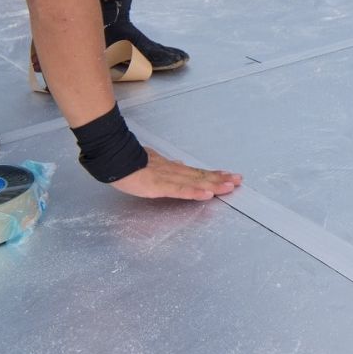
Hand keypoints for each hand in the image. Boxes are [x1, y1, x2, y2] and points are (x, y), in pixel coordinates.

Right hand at [110, 148, 241, 200]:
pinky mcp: (159, 186)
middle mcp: (173, 172)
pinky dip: (194, 192)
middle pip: (200, 175)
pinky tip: (207, 194)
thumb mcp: (150, 162)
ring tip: (231, 186)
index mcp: (170, 168)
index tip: (228, 175)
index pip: (196, 172)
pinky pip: (180, 190)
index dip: (213, 174)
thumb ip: (166, 166)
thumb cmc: (128, 163)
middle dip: (221, 178)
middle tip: (239, 179)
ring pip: (195, 181)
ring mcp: (167, 178)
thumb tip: (180, 164)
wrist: (114, 159)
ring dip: (214, 184)